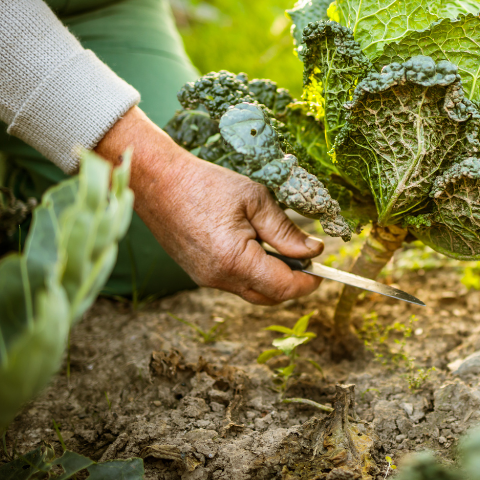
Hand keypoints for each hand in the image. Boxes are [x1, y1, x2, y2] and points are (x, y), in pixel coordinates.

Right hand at [95, 106, 322, 304]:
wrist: (158, 182)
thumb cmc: (207, 184)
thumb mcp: (255, 200)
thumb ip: (286, 230)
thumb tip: (313, 251)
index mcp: (235, 260)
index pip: (283, 287)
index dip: (307, 283)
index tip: (322, 270)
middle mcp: (219, 278)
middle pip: (269, 297)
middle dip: (292, 284)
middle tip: (307, 259)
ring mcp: (205, 279)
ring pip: (251, 292)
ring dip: (272, 278)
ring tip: (281, 248)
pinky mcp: (198, 273)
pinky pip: (234, 283)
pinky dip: (253, 273)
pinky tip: (256, 247)